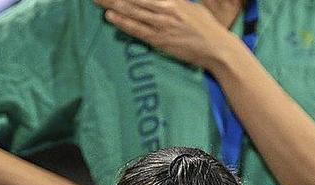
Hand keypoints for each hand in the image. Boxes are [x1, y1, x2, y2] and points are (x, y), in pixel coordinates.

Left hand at [94, 0, 236, 69]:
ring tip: (97, 0)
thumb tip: (160, 2)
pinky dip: (122, 22)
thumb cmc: (208, 28)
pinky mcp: (160, 41)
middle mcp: (165, 10)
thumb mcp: (191, 8)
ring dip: (112, 5)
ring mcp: (161, 25)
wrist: (218, 49)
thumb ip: (174, 3)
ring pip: (131, 12)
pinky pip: (137, 30)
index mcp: (172, 1)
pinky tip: (110, 16)